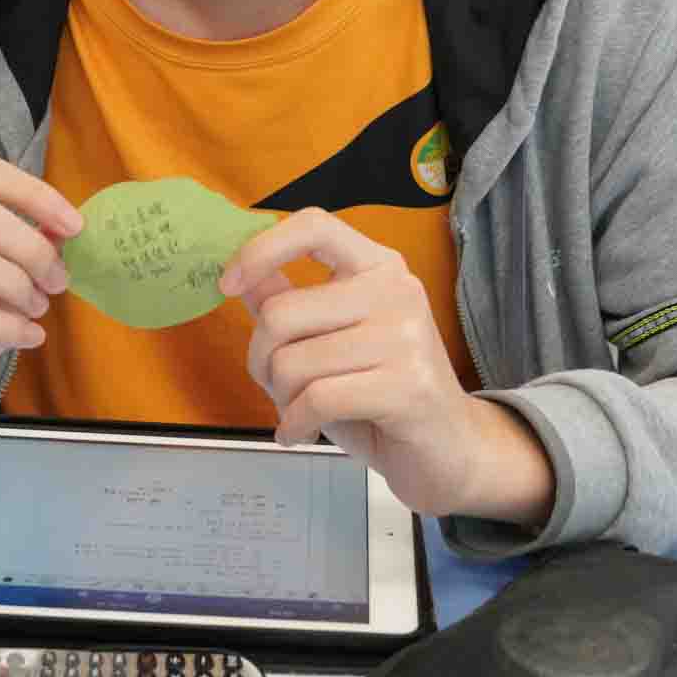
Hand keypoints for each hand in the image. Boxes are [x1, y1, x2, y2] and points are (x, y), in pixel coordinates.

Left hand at [220, 212, 553, 523]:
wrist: (449, 450)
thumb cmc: (383, 392)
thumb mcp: (332, 340)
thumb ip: (290, 302)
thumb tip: (242, 275)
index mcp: (378, 266)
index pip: (314, 226)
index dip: (261, 250)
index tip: (227, 284)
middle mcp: (395, 291)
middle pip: (281, 313)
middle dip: (261, 361)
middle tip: (277, 387)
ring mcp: (404, 337)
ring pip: (292, 363)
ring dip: (281, 399)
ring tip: (300, 411)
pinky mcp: (406, 387)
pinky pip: (316, 399)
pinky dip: (294, 425)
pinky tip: (300, 433)